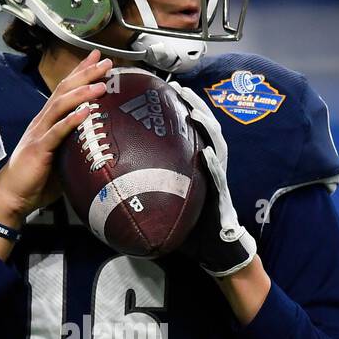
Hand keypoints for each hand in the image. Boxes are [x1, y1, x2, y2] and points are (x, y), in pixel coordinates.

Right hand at [0, 50, 112, 223]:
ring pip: (61, 105)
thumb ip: (76, 146)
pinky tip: (86, 112)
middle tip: (105, 61)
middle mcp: (42, 121)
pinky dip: (72, 120)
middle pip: (64, 90)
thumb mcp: (61, 158)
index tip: (96, 59)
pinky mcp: (39, 149)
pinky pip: (57, 132)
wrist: (12, 196)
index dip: (79, 72)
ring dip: (82, 92)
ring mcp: (39, 133)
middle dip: (85, 73)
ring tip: (101, 83)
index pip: (65, 90)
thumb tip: (100, 145)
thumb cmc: (37, 180)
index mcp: (47, 121)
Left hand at [168, 79, 256, 277]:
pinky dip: (213, 164)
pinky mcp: (223, 194)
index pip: (188, 131)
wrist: (216, 249)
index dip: (180, 110)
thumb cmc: (191, 228)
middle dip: (194, 106)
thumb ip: (151, 188)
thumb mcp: (168, 203)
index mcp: (197, 164)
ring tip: (194, 111)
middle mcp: (210, 165)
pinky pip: (218, 176)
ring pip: (215, 145)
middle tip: (179, 89)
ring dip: (206, 127)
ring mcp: (218, 177)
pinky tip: (207, 153)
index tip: (165, 91)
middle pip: (205, 129)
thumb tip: (116, 184)